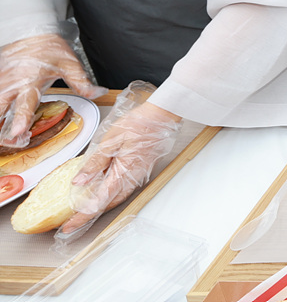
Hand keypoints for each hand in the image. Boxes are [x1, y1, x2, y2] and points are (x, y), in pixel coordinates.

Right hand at [0, 33, 104, 148]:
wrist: (31, 32)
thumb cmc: (49, 48)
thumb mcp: (69, 64)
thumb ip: (81, 82)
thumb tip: (98, 93)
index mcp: (31, 80)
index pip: (25, 103)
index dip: (21, 118)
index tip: (17, 131)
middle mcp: (12, 83)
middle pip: (0, 108)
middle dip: (2, 127)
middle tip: (9, 141)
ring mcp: (1, 82)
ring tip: (6, 137)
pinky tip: (2, 120)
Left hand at [58, 82, 179, 241]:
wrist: (162, 116)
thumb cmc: (139, 124)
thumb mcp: (111, 140)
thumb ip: (95, 162)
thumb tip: (78, 181)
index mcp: (123, 172)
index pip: (99, 201)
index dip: (82, 215)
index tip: (68, 226)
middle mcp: (132, 178)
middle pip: (107, 204)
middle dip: (88, 215)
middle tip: (71, 223)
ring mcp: (138, 176)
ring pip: (116, 199)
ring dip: (99, 207)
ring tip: (83, 211)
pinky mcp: (140, 171)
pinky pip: (123, 190)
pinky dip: (109, 196)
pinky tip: (102, 193)